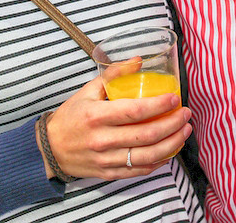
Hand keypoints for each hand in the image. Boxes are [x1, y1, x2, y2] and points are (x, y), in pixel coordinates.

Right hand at [40, 75, 191, 180]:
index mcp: (97, 116)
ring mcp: (106, 159)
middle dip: (173, 124)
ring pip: (148, 156)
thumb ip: (114, 74)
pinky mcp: (109, 173)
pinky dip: (159, 161)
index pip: (135, 111)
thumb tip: (139, 60)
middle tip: (186, 114)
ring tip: (184, 131)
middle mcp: (102, 140)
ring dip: (172, 144)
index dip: (159, 105)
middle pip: (147, 135)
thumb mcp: (88, 91)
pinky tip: (170, 150)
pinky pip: (140, 170)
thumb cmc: (71, 117)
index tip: (174, 98)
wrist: (49, 149)